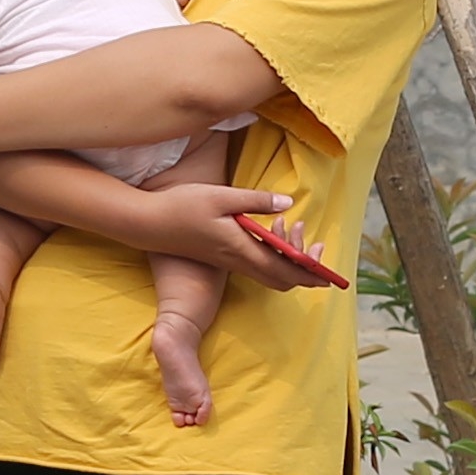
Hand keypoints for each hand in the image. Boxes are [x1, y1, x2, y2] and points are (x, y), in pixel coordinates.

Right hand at [134, 184, 341, 289]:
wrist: (147, 223)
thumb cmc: (181, 207)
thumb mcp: (221, 196)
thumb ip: (256, 201)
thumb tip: (288, 203)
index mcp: (241, 249)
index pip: (284, 270)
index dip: (309, 274)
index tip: (328, 273)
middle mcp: (237, 260)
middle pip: (281, 278)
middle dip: (304, 269)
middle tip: (316, 246)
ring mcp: (229, 260)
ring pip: (269, 271)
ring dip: (288, 258)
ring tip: (293, 226)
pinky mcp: (222, 256)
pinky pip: (256, 264)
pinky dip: (272, 253)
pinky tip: (272, 230)